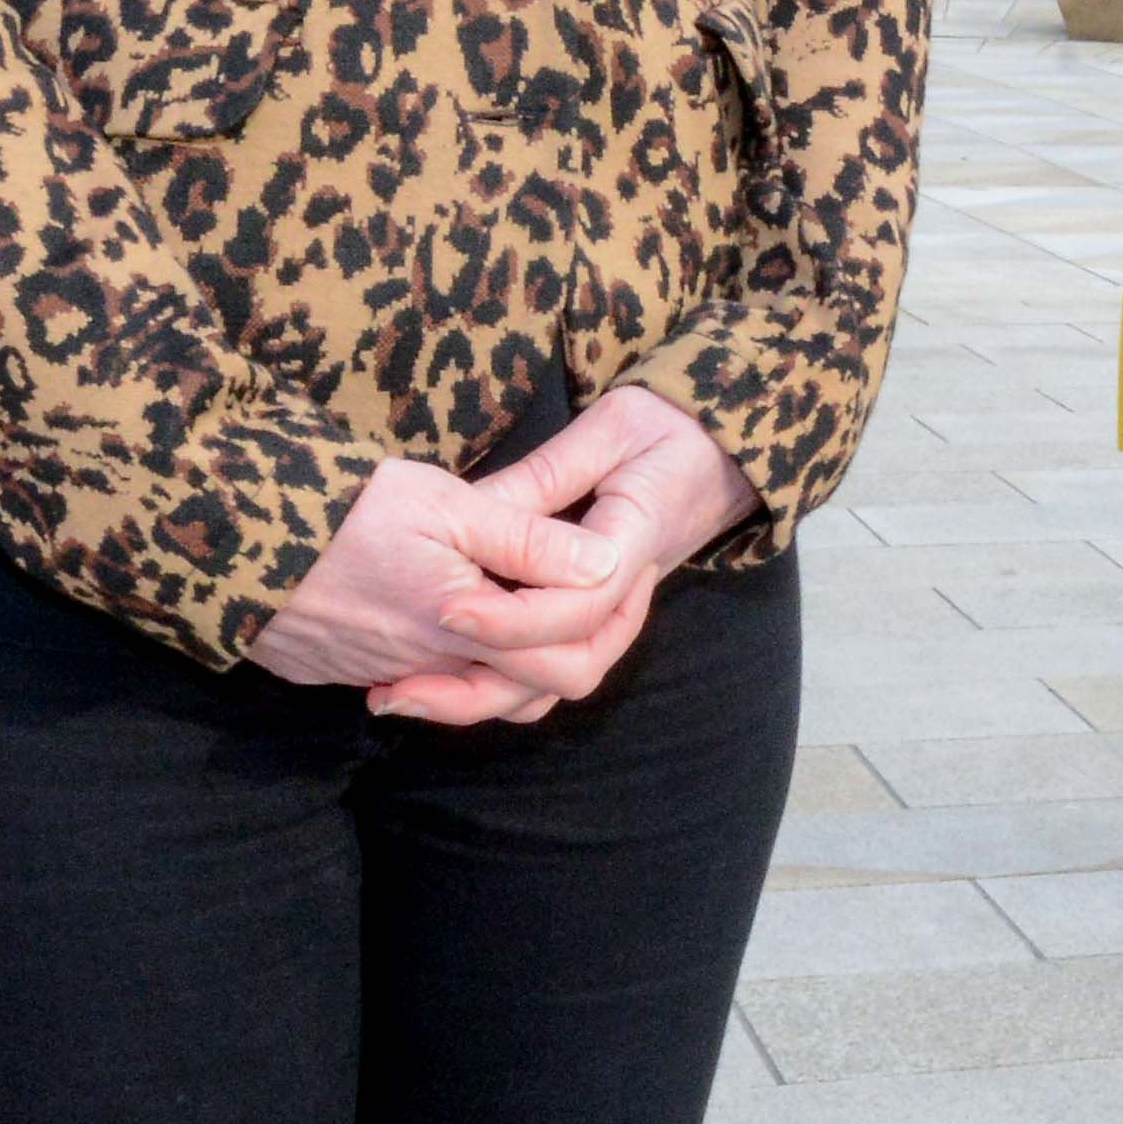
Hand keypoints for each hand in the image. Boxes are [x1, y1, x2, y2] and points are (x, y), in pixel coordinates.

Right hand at [248, 454, 621, 722]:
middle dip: (566, 653)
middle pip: (524, 694)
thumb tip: (604, 563)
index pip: (567, 665)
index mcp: (464, 630)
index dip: (611, 627)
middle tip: (591, 603)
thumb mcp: (445, 504)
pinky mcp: (341, 672)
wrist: (227, 536)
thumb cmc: (341, 509)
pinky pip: (413, 684)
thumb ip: (527, 540)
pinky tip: (444, 615)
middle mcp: (429, 669)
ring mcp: (381, 676)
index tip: (629, 579)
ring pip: (469, 694)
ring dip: (502, 664)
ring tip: (524, 609)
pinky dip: (443, 663)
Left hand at [387, 382, 757, 720]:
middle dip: (488, 675)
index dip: (510, 617)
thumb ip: (546, 477)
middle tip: (409, 673)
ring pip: (556, 683)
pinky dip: (493, 684)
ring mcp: (616, 615)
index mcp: (636, 543)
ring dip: (481, 695)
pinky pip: (548, 672)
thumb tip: (475, 511)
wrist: (721, 452)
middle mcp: (629, 595)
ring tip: (401, 691)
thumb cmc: (668, 428)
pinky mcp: (594, 620)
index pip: (578, 605)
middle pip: (568, 668)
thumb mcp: (612, 428)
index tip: (446, 607)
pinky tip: (432, 674)